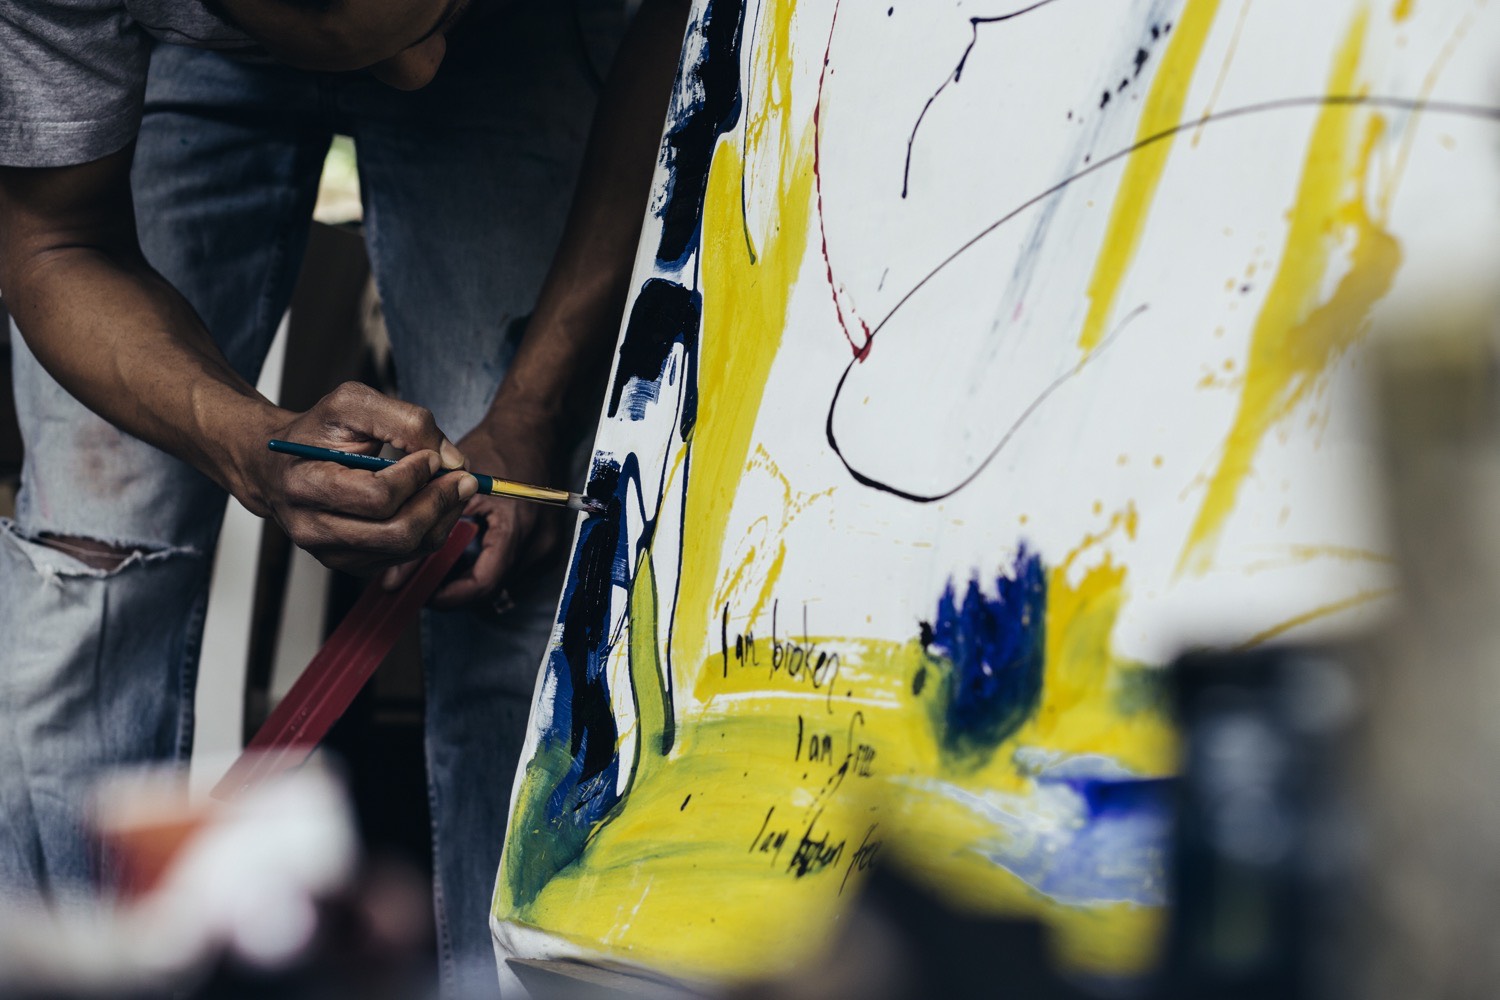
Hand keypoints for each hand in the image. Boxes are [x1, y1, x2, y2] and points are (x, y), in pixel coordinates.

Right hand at [248, 382, 476, 575]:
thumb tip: (451, 458)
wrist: (281, 467)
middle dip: (440, 501)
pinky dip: (431, 528)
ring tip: (452, 486)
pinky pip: (406, 555)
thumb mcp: (351, 404)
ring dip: (443, 516)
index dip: (415, 476)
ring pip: (408, 547)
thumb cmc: (316, 432)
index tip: (431, 456)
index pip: (377, 496)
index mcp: (306, 486)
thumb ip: (404, 420)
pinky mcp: (352, 563)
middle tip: (463, 477)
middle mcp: (314, 529)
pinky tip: (432, 503)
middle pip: (397, 531)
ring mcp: (333, 553)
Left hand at [383, 405, 570, 609]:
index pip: (482, 585)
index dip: (449, 596)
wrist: (533, 425)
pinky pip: (512, 566)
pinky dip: (485, 563)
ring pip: (500, 579)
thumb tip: (392, 575)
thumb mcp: (450, 484)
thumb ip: (420, 530)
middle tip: (422, 580)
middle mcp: (537, 543)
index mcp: (515, 528)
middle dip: (455, 587)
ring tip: (438, 563)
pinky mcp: (546, 541)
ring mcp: (546, 544)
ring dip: (469, 576)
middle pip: (491, 587)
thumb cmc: (496, 445)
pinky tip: (463, 550)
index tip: (423, 594)